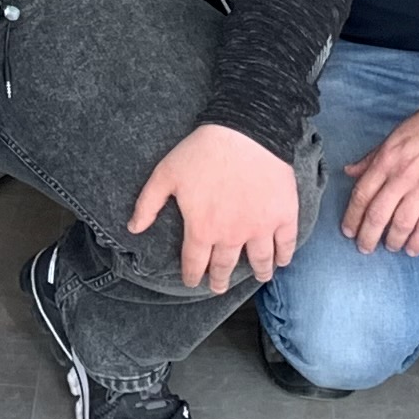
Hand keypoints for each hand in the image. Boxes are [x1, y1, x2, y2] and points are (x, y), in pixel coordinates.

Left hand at [128, 121, 302, 290]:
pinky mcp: (284, 216)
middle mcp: (231, 236)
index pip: (194, 263)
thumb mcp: (166, 174)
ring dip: (258, 273)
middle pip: (225, 267)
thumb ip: (148, 204)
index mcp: (202, 229)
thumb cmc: (203, 151)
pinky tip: (281, 261)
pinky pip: (286, 244)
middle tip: (219, 287)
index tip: (192, 281)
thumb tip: (133, 229)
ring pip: (260, 261)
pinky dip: (284, 256)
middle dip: (220, 280)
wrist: (246, 132)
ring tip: (259, 277)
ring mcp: (260, 228)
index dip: (192, 275)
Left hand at [340, 86, 418, 256]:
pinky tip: (412, 248)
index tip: (348, 228)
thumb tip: (352, 170)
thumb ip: (373, 156)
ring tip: (389, 246)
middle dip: (367, 236)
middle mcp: (403, 176)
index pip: (362, 194)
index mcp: (388, 158)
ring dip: (392, 241)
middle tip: (364, 246)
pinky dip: (418, 242)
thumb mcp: (398, 132)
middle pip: (377, 215)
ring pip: (401, 225)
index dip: (352, 216)